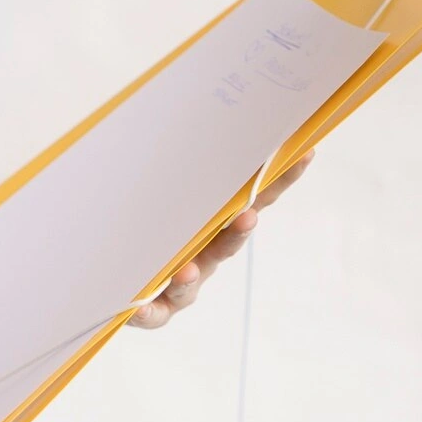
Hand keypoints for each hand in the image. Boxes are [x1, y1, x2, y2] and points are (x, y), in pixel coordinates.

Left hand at [127, 149, 314, 329]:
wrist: (119, 278)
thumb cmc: (148, 227)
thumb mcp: (165, 190)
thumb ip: (177, 162)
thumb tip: (185, 110)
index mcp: (213, 224)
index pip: (251, 201)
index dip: (278, 180)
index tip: (302, 154)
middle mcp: (204, 256)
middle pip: (227, 244)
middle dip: (238, 233)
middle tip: (247, 218)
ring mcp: (181, 283)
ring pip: (190, 282)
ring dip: (191, 277)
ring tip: (188, 271)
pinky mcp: (154, 309)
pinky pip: (151, 310)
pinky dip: (146, 310)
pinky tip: (138, 307)